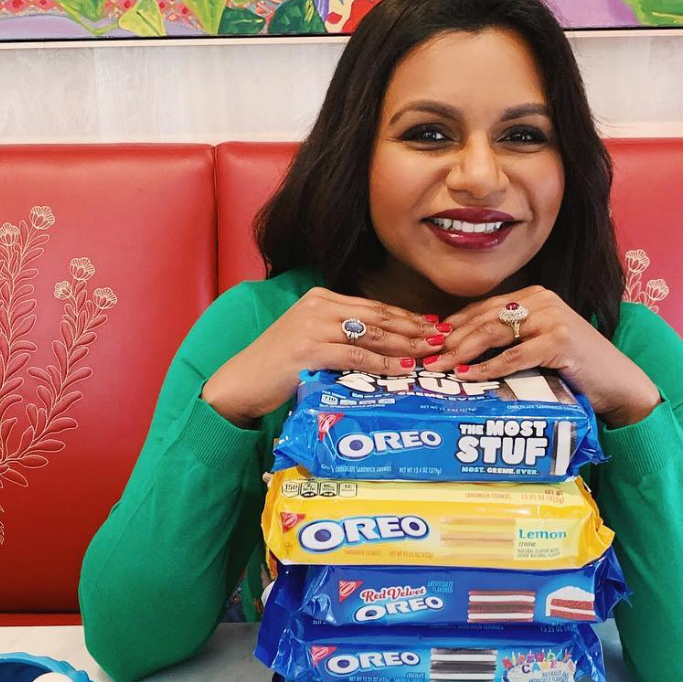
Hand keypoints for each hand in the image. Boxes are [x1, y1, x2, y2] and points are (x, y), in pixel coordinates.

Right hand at [202, 287, 442, 426]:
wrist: (241, 382)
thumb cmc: (277, 366)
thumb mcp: (310, 340)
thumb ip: (339, 335)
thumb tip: (380, 344)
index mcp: (321, 299)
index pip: (373, 306)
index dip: (406, 316)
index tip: (432, 325)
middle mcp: (318, 306)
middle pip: (377, 316)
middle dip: (413, 328)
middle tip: (441, 338)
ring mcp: (312, 327)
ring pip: (371, 334)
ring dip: (405, 345)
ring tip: (430, 353)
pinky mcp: (308, 350)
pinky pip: (356, 356)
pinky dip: (383, 363)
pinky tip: (402, 369)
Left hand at [428, 286, 660, 427]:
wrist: (617, 383)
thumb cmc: (574, 368)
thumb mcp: (537, 346)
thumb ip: (507, 340)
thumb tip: (459, 352)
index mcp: (533, 296)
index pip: (481, 309)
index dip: (452, 326)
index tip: (428, 344)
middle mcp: (541, 300)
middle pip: (483, 319)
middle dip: (450, 340)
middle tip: (424, 359)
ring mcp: (552, 318)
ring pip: (493, 333)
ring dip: (461, 352)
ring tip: (439, 368)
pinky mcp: (560, 340)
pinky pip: (514, 356)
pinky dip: (488, 368)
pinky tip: (468, 377)